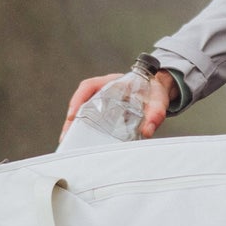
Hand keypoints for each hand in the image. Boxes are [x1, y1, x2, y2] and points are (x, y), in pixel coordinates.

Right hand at [61, 70, 176, 141]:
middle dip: (72, 119)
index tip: (73, 114)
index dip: (78, 99)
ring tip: (70, 143)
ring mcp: (102, 101)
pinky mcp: (105, 112)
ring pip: (83, 112)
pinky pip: (90, 119)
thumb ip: (155, 113)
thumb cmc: (155, 92)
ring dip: (75, 126)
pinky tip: (83, 143)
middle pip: (81, 102)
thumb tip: (147, 130)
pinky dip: (84, 130)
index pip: (89, 86)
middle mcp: (104, 90)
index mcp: (113, 82)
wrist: (159, 91)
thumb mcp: (158, 100)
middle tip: (66, 136)